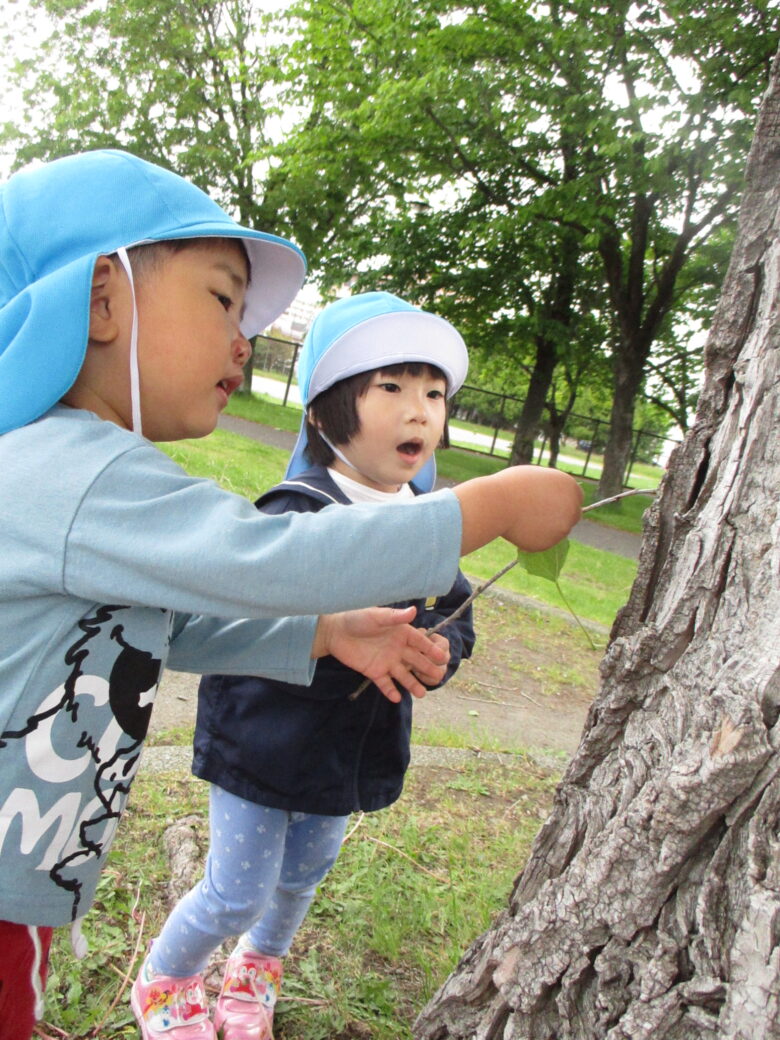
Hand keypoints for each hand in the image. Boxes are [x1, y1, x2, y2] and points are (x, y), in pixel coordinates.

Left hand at [313, 607, 448, 702]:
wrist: (335, 631)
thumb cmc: (356, 618)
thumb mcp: (376, 616)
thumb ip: (394, 617)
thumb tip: (414, 610)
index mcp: (400, 633)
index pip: (419, 642)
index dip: (431, 649)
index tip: (442, 656)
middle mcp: (397, 648)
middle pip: (415, 660)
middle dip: (427, 668)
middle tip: (439, 676)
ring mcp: (386, 661)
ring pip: (403, 674)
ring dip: (412, 684)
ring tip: (422, 694)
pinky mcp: (373, 671)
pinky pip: (384, 683)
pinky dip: (390, 690)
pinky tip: (397, 698)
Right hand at [455, 466, 581, 554]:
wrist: (497, 504)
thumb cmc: (510, 486)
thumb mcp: (535, 478)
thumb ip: (549, 488)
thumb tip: (550, 496)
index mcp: (570, 487)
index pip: (576, 498)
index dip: (564, 502)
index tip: (552, 505)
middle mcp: (572, 508)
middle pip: (572, 516)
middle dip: (560, 518)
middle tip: (542, 518)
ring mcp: (563, 528)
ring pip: (556, 532)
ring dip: (545, 529)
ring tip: (521, 519)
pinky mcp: (549, 544)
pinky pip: (542, 543)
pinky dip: (533, 539)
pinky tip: (518, 529)